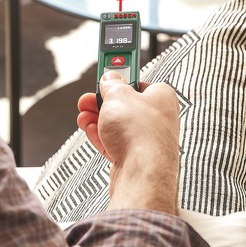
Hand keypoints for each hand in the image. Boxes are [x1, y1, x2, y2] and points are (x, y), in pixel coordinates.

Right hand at [77, 72, 179, 215]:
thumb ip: (112, 84)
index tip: (106, 72)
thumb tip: (110, 79)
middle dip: (102, 101)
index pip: (139, 81)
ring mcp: (147, 140)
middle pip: (125, 104)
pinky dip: (101, 135)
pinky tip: (89, 129)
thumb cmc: (139, 132)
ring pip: (118, 125)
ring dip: (98, 118)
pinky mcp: (136, 158)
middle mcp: (158, 118)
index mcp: (162, 97)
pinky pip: (115, 142)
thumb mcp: (118, 95)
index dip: (120, 78)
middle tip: (88, 97)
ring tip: (83, 113)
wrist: (142, 174)